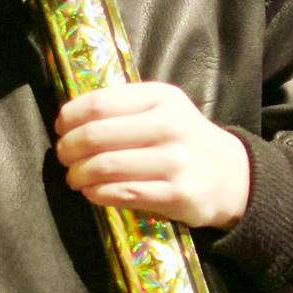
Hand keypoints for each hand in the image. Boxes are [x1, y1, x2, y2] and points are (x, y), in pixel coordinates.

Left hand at [54, 82, 250, 228]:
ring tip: (74, 177)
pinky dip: (97, 193)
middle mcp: (169, 125)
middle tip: (63, 156)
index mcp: (162, 98)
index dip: (70, 117)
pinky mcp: (176, 194)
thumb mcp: (164, 109)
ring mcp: (175, 161)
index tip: (60, 128)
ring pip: (105, 166)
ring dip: (78, 174)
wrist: (231, 175)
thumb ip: (124, 108)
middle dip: (68, 148)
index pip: (100, 103)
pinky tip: (92, 192)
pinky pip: (122, 193)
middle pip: (96, 135)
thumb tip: (69, 119)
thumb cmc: (185, 139)